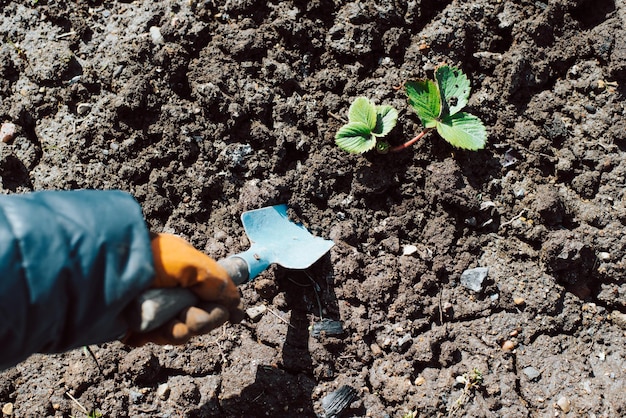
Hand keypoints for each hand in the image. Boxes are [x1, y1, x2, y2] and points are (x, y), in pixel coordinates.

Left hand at [124, 233, 243, 345]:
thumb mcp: (188, 262)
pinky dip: (155, 336)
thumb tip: (236, 301)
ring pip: (183, 331)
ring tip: (161, 322)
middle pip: (204, 315)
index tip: (234, 313)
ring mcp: (156, 307)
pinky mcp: (139, 325)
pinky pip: (159, 338)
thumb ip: (216, 280)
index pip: (215, 291)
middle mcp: (173, 287)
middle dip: (199, 320)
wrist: (98, 275)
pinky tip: (144, 329)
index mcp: (185, 268)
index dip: (222, 304)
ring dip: (176, 330)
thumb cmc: (144, 260)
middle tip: (185, 316)